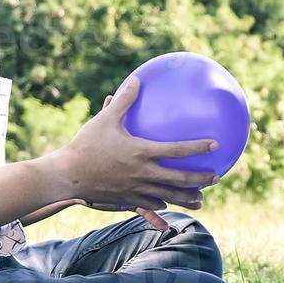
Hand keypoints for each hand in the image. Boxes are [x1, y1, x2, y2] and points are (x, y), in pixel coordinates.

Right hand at [41, 76, 218, 221]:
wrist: (67, 175)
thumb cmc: (85, 144)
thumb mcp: (104, 119)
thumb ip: (124, 100)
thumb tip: (137, 79)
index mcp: (141, 151)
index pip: (177, 150)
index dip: (198, 147)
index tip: (215, 145)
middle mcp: (143, 172)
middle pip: (180, 178)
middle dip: (200, 178)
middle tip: (216, 176)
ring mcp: (136, 189)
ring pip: (168, 196)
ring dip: (187, 197)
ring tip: (201, 199)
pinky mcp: (127, 199)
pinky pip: (150, 203)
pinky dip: (164, 203)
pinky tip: (170, 203)